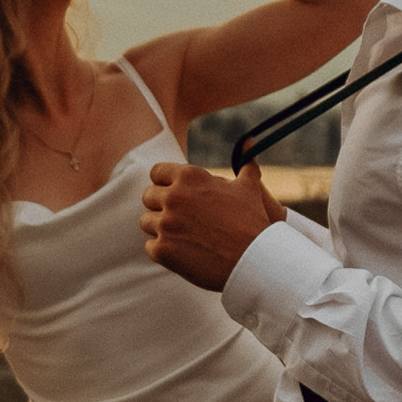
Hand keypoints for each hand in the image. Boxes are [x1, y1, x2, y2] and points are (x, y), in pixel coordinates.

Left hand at [140, 160, 282, 289]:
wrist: (255, 261)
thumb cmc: (253, 222)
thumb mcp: (248, 187)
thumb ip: (243, 163)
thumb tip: (248, 140)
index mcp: (189, 176)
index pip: (157, 172)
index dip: (165, 184)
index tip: (176, 195)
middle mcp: (173, 196)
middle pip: (148, 197)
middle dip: (161, 206)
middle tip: (181, 219)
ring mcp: (165, 224)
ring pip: (147, 222)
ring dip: (161, 229)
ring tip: (184, 237)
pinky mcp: (162, 249)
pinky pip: (150, 246)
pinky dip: (164, 250)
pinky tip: (183, 253)